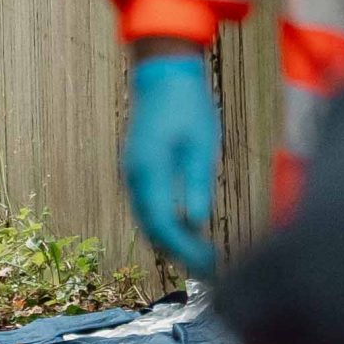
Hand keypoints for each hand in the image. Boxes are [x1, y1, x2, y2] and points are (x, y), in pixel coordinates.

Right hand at [123, 52, 220, 276]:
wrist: (162, 73)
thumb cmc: (187, 105)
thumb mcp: (201, 145)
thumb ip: (197, 184)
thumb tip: (195, 223)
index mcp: (149, 171)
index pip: (164, 224)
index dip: (186, 249)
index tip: (211, 264)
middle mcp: (134, 176)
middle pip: (151, 228)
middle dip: (179, 252)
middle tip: (210, 269)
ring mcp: (132, 172)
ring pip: (147, 219)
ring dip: (171, 241)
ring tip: (202, 255)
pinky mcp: (138, 168)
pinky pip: (148, 206)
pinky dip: (165, 224)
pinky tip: (188, 230)